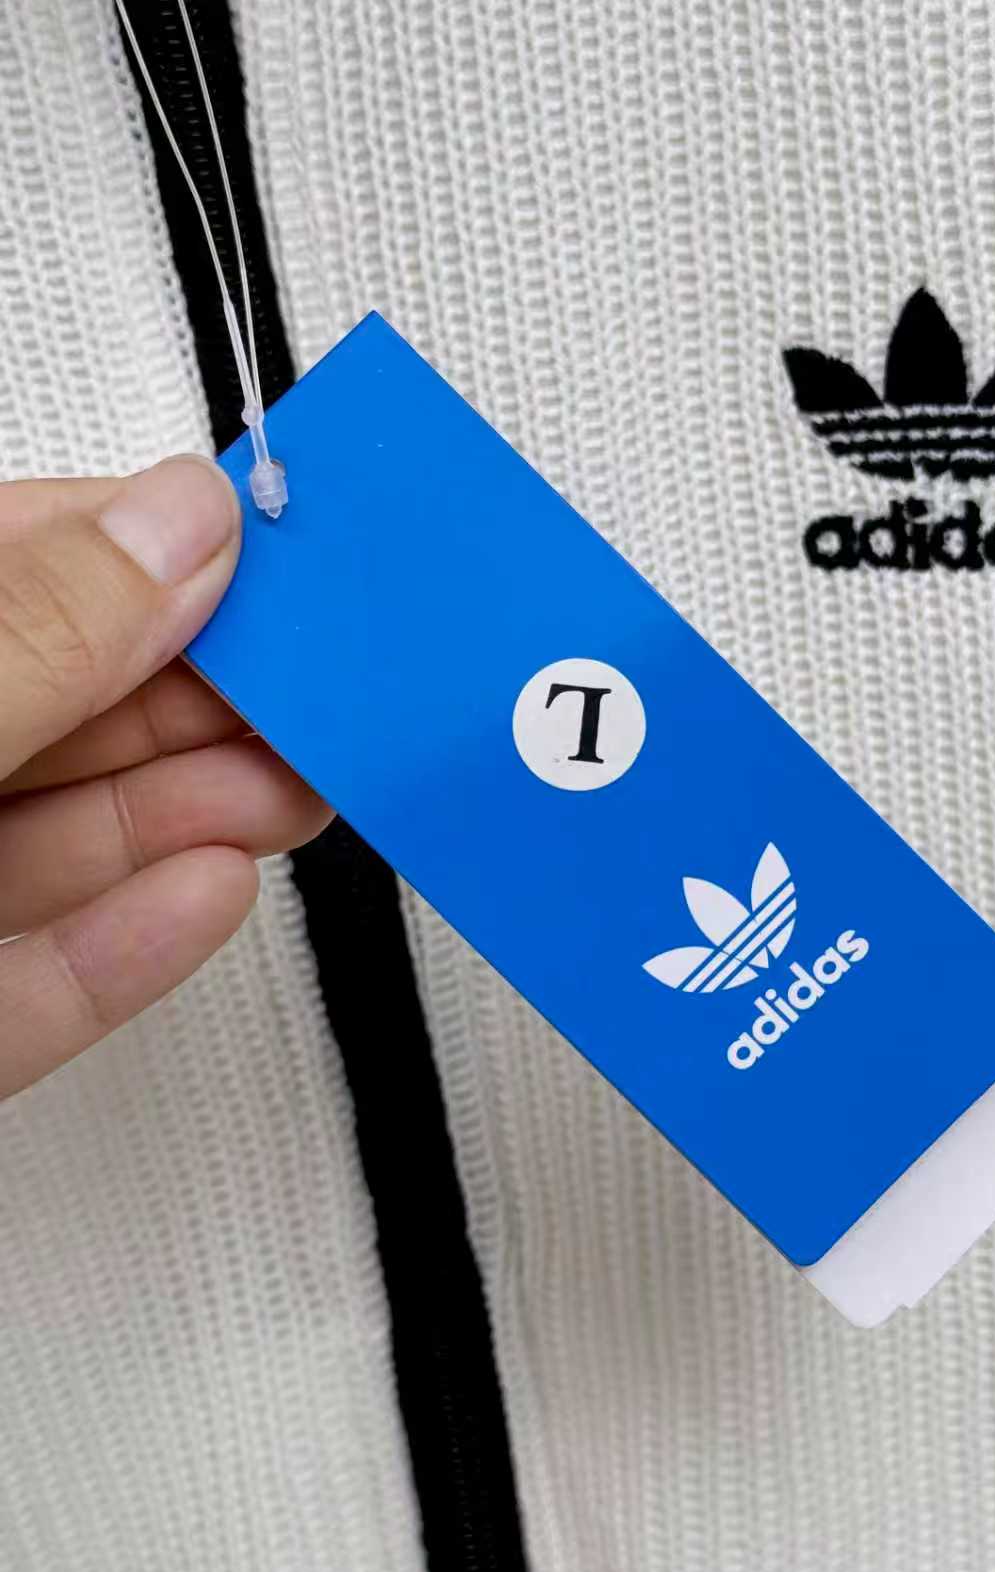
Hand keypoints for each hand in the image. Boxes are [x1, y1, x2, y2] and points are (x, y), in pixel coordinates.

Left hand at [0, 456, 331, 1097]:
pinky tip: (214, 895)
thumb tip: (179, 526)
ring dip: (193, 814)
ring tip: (302, 789)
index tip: (276, 545)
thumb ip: (39, 634)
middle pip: (49, 708)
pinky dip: (130, 946)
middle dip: (201, 698)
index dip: (143, 547)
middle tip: (326, 688)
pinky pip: (32, 987)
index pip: (6, 566)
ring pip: (52, 845)